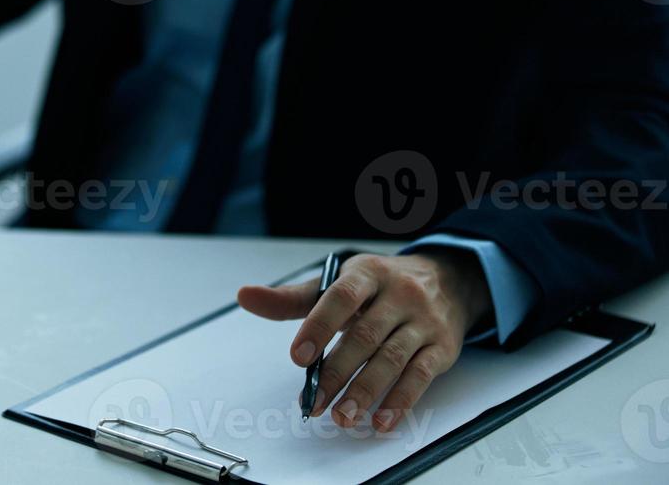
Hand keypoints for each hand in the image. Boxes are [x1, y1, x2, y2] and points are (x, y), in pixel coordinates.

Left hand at [237, 251, 490, 431]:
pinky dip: (400, 401)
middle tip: (314, 402)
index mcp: (367, 273)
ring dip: (365, 392)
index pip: (341, 297)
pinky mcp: (442, 347)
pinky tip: (380, 420)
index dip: (319, 327)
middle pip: (364, 336)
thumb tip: (245, 296)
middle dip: (337, 372)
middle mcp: (399, 294)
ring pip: (392, 359)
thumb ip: (293, 298)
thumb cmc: (379, 285)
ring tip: (342, 417)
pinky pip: (421, 376)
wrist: (447, 278)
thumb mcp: (339, 281)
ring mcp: (423, 321)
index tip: (298, 358)